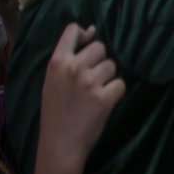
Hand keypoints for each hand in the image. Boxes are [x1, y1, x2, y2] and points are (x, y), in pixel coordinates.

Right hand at [39, 24, 125, 163]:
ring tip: (95, 93)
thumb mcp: (53, 80)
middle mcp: (73, 68)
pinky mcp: (105, 97)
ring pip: (112, 66)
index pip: (73, 30)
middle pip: (101, 47)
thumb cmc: (57, 110)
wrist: (59, 143)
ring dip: (108, 78)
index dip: (84, 35)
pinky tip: (104, 103)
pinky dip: (116, 93)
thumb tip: (92, 29)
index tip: (87, 47)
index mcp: (57, 62)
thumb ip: (70, 57)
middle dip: (100, 61)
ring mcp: (89, 82)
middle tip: (90, 80)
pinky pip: (121, 84)